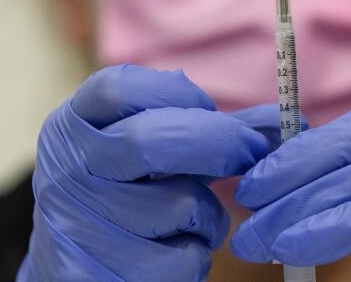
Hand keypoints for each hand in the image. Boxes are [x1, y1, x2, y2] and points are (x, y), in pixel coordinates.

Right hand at [17, 64, 280, 280]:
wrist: (78, 261)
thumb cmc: (128, 193)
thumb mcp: (152, 149)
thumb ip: (210, 126)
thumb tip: (284, 121)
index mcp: (72, 125)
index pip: (120, 88)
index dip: (179, 95)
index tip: (210, 110)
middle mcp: (66, 169)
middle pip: (151, 139)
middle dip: (219, 144)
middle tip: (248, 154)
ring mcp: (75, 223)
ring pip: (180, 205)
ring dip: (209, 214)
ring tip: (193, 217)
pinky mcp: (95, 273)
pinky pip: (181, 258)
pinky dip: (196, 255)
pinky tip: (175, 249)